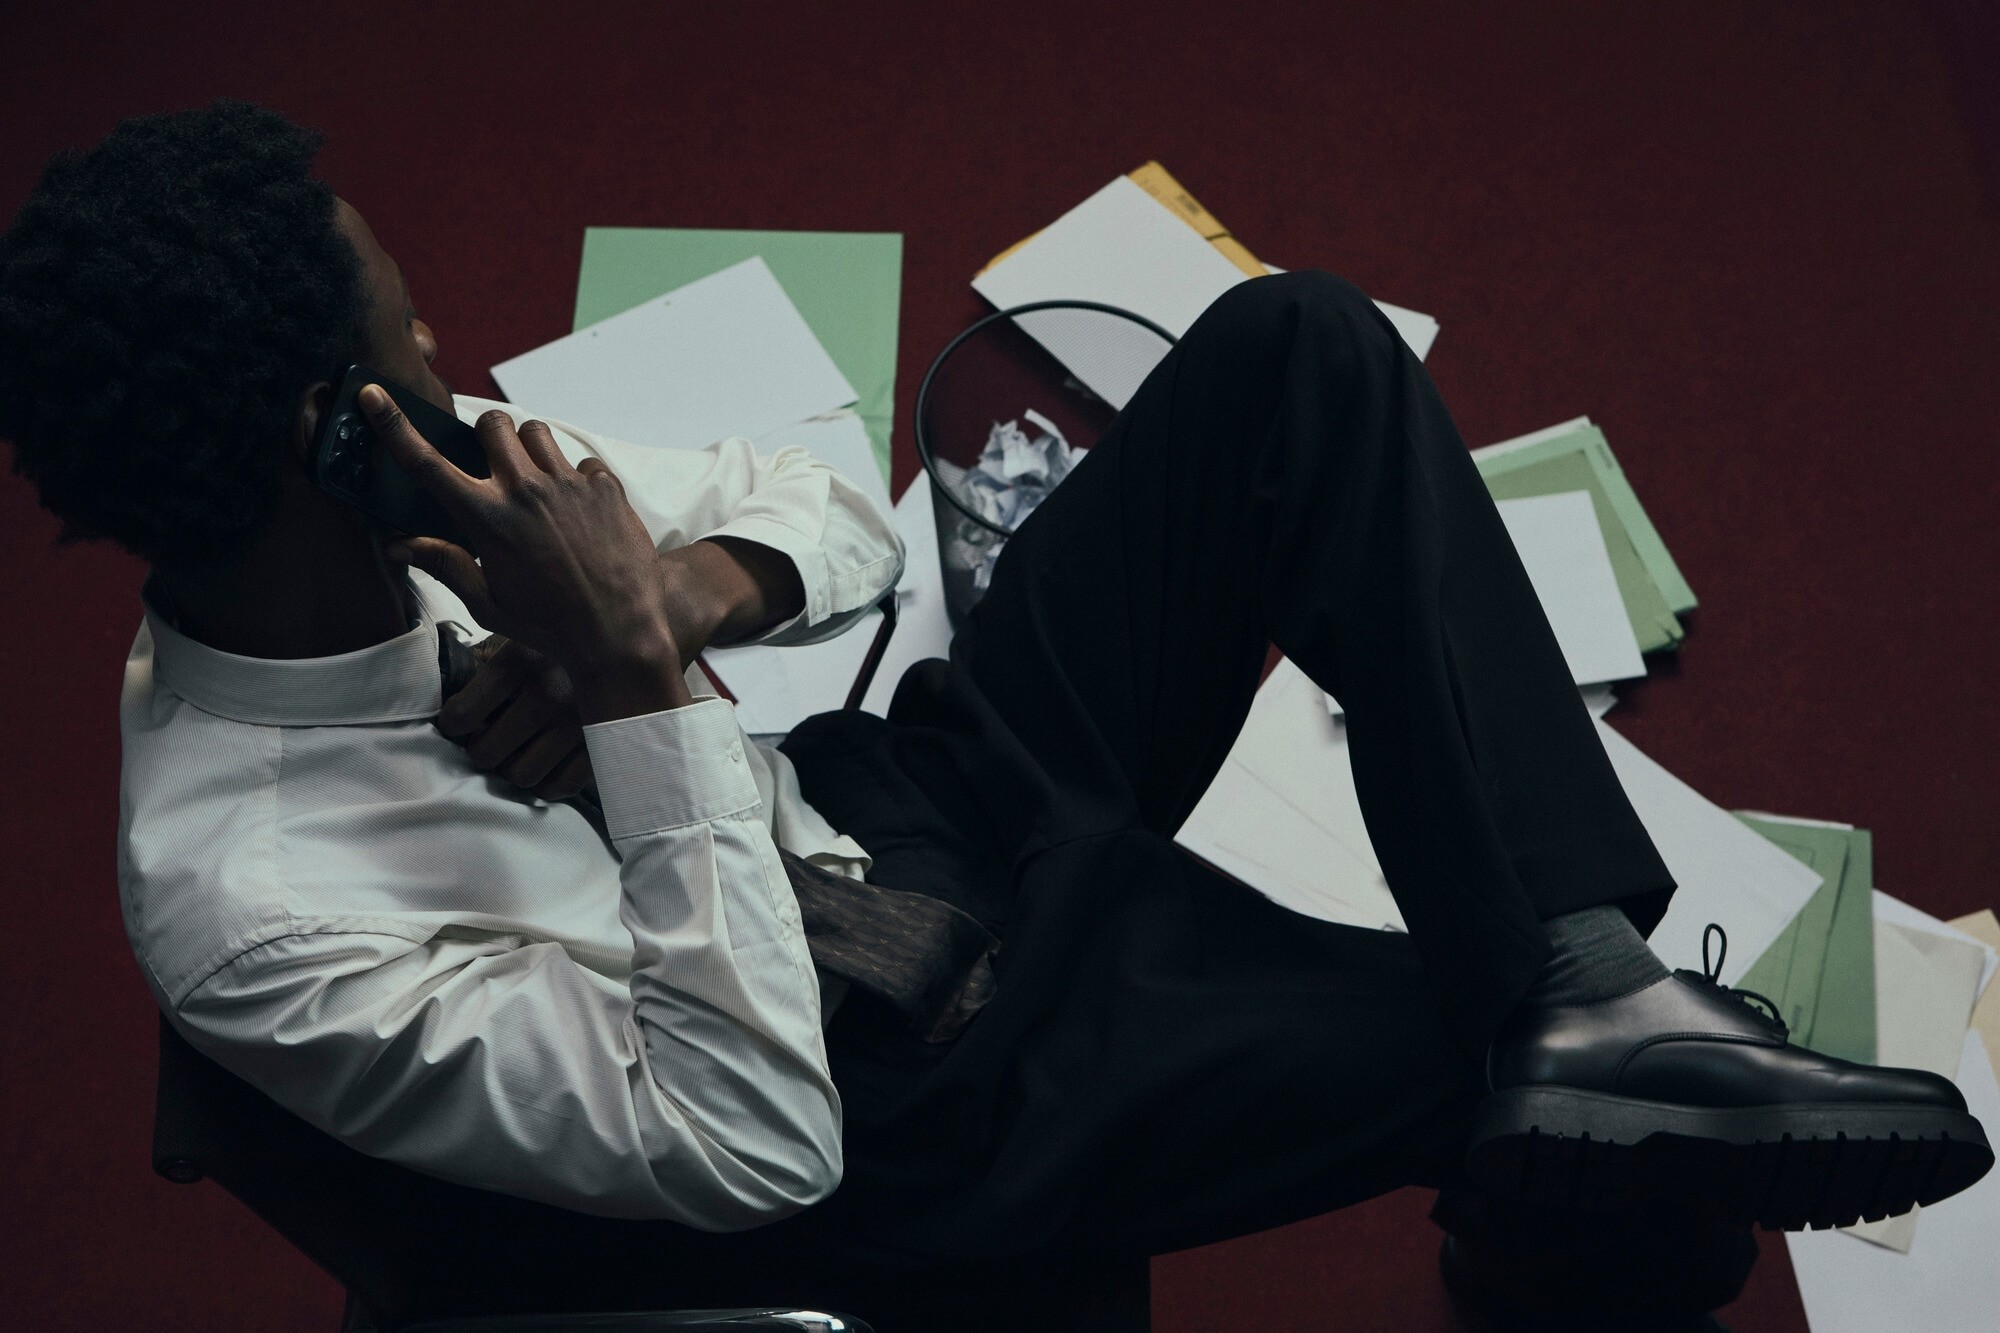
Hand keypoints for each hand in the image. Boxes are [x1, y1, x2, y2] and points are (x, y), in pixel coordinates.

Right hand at [360, 387, 692, 720]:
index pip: (427, 463)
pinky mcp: (606, 487)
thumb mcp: (488, 602)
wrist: (619, 633)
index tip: (374, 394)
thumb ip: (445, 564)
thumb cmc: (549, 625)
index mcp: (487, 519)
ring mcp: (568, 485)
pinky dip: (576, 478)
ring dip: (530, 450)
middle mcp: (525, 491)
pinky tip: (579, 511)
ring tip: (538, 486)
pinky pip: (583, 461)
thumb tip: (398, 545)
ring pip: (537, 432)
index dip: (394, 425)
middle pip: (492, 424)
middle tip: (494, 464)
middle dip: (488, 436)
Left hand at [439, 635, 596, 801]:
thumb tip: (447, 688)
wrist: (626, 642)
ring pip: (521, 776)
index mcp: (518, 662)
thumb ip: (484, 658)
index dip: (453, 725)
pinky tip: (545, 763)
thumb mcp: (519, 634)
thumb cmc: (560, 643)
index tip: (459, 724)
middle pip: (486, 753)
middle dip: (482, 748)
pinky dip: (546, 783)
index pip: (461, 716)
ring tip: (518, 751)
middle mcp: (547, 695)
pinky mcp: (601, 745)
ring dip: (514, 768)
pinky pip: (561, 786)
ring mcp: (577, 724)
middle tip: (489, 739)